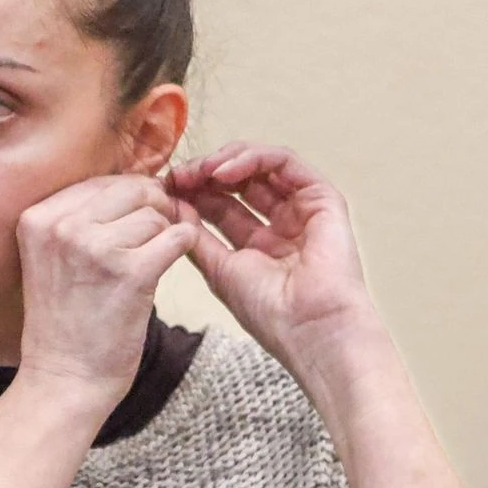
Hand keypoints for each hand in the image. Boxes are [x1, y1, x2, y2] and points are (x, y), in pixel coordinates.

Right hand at [16, 173, 198, 404]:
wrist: (64, 378)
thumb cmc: (64, 321)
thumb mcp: (53, 257)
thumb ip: (83, 219)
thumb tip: (142, 187)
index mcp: (37, 217)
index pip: (100, 182)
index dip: (128, 198)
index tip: (133, 223)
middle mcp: (62, 226)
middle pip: (131, 190)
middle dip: (152, 209)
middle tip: (152, 238)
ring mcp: (95, 247)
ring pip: (155, 215)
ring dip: (163, 236)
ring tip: (149, 264)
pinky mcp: (131, 272)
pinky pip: (176, 237)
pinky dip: (181, 247)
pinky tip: (169, 265)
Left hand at [163, 142, 377, 382]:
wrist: (311, 328)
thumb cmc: (270, 312)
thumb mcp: (219, 270)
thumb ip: (196, 237)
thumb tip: (172, 206)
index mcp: (259, 245)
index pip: (221, 205)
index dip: (193, 192)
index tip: (165, 188)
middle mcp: (282, 224)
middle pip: (239, 182)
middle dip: (205, 173)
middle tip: (179, 174)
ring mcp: (303, 209)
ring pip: (261, 165)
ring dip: (225, 161)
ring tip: (200, 170)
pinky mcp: (323, 197)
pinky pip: (285, 162)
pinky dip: (252, 158)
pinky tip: (225, 171)